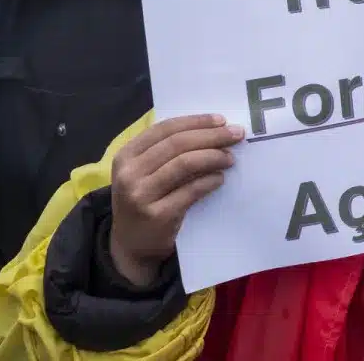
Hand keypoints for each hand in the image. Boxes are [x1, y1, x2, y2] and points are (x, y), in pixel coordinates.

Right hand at [107, 114, 242, 286]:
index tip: (222, 120)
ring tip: (230, 158)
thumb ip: (168, 152)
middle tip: (237, 134)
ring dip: (213, 156)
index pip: (164, 128)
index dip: (196, 122)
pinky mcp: (157, 215)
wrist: (132, 245)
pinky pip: (191, 190)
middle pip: (177, 144)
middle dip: (212, 136)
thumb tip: (213, 129)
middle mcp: (129, 173)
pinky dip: (210, 181)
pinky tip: (220, 179)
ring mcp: (141, 195)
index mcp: (126, 155)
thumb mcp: (145, 172)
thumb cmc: (146, 200)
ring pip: (185, 163)